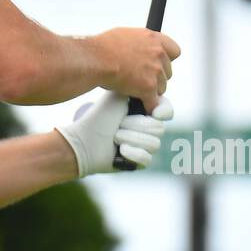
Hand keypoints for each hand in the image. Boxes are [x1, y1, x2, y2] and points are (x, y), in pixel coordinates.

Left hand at [55, 89, 173, 177]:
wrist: (84, 139)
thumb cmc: (100, 117)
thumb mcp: (119, 97)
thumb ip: (139, 88)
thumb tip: (156, 90)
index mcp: (145, 110)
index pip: (166, 110)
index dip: (164, 111)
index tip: (155, 113)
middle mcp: (149, 128)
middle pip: (159, 128)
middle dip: (135, 125)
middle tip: (118, 124)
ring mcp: (146, 145)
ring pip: (154, 144)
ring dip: (130, 138)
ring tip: (115, 137)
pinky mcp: (140, 161)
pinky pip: (147, 159)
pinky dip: (132, 153)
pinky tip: (121, 150)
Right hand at [95, 27, 181, 112]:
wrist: (95, 59)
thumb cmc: (102, 47)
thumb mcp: (124, 35)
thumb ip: (138, 42)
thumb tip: (137, 49)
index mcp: (153, 38)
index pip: (174, 51)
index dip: (166, 59)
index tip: (159, 64)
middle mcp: (158, 53)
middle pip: (167, 72)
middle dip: (156, 77)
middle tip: (140, 78)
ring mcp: (155, 71)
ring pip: (161, 88)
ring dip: (151, 90)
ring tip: (135, 89)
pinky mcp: (148, 88)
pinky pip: (154, 103)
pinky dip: (149, 106)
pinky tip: (143, 107)